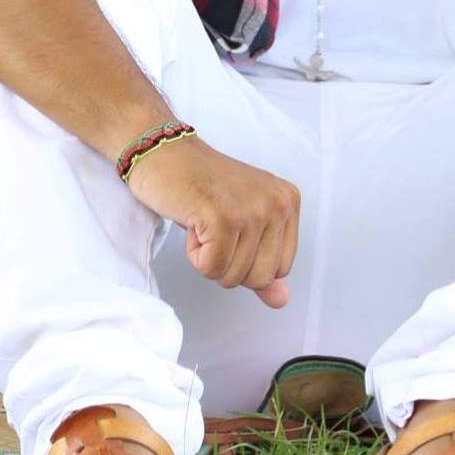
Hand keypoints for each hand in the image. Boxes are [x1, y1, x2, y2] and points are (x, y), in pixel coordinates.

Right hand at [124, 134, 300, 307]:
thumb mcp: (242, 224)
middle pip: (259, 278)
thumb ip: (264, 262)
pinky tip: (193, 223)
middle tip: (214, 228)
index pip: (280, 269)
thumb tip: (281, 301)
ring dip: (208, 259)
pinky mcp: (225, 217)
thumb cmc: (201, 188)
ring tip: (203, 221)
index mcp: (289, 203)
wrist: (165, 153)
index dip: (247, 262)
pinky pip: (212, 268)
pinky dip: (194, 256)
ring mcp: (253, 210)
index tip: (230, 231)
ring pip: (234, 277)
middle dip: (228, 265)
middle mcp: (279, 204)